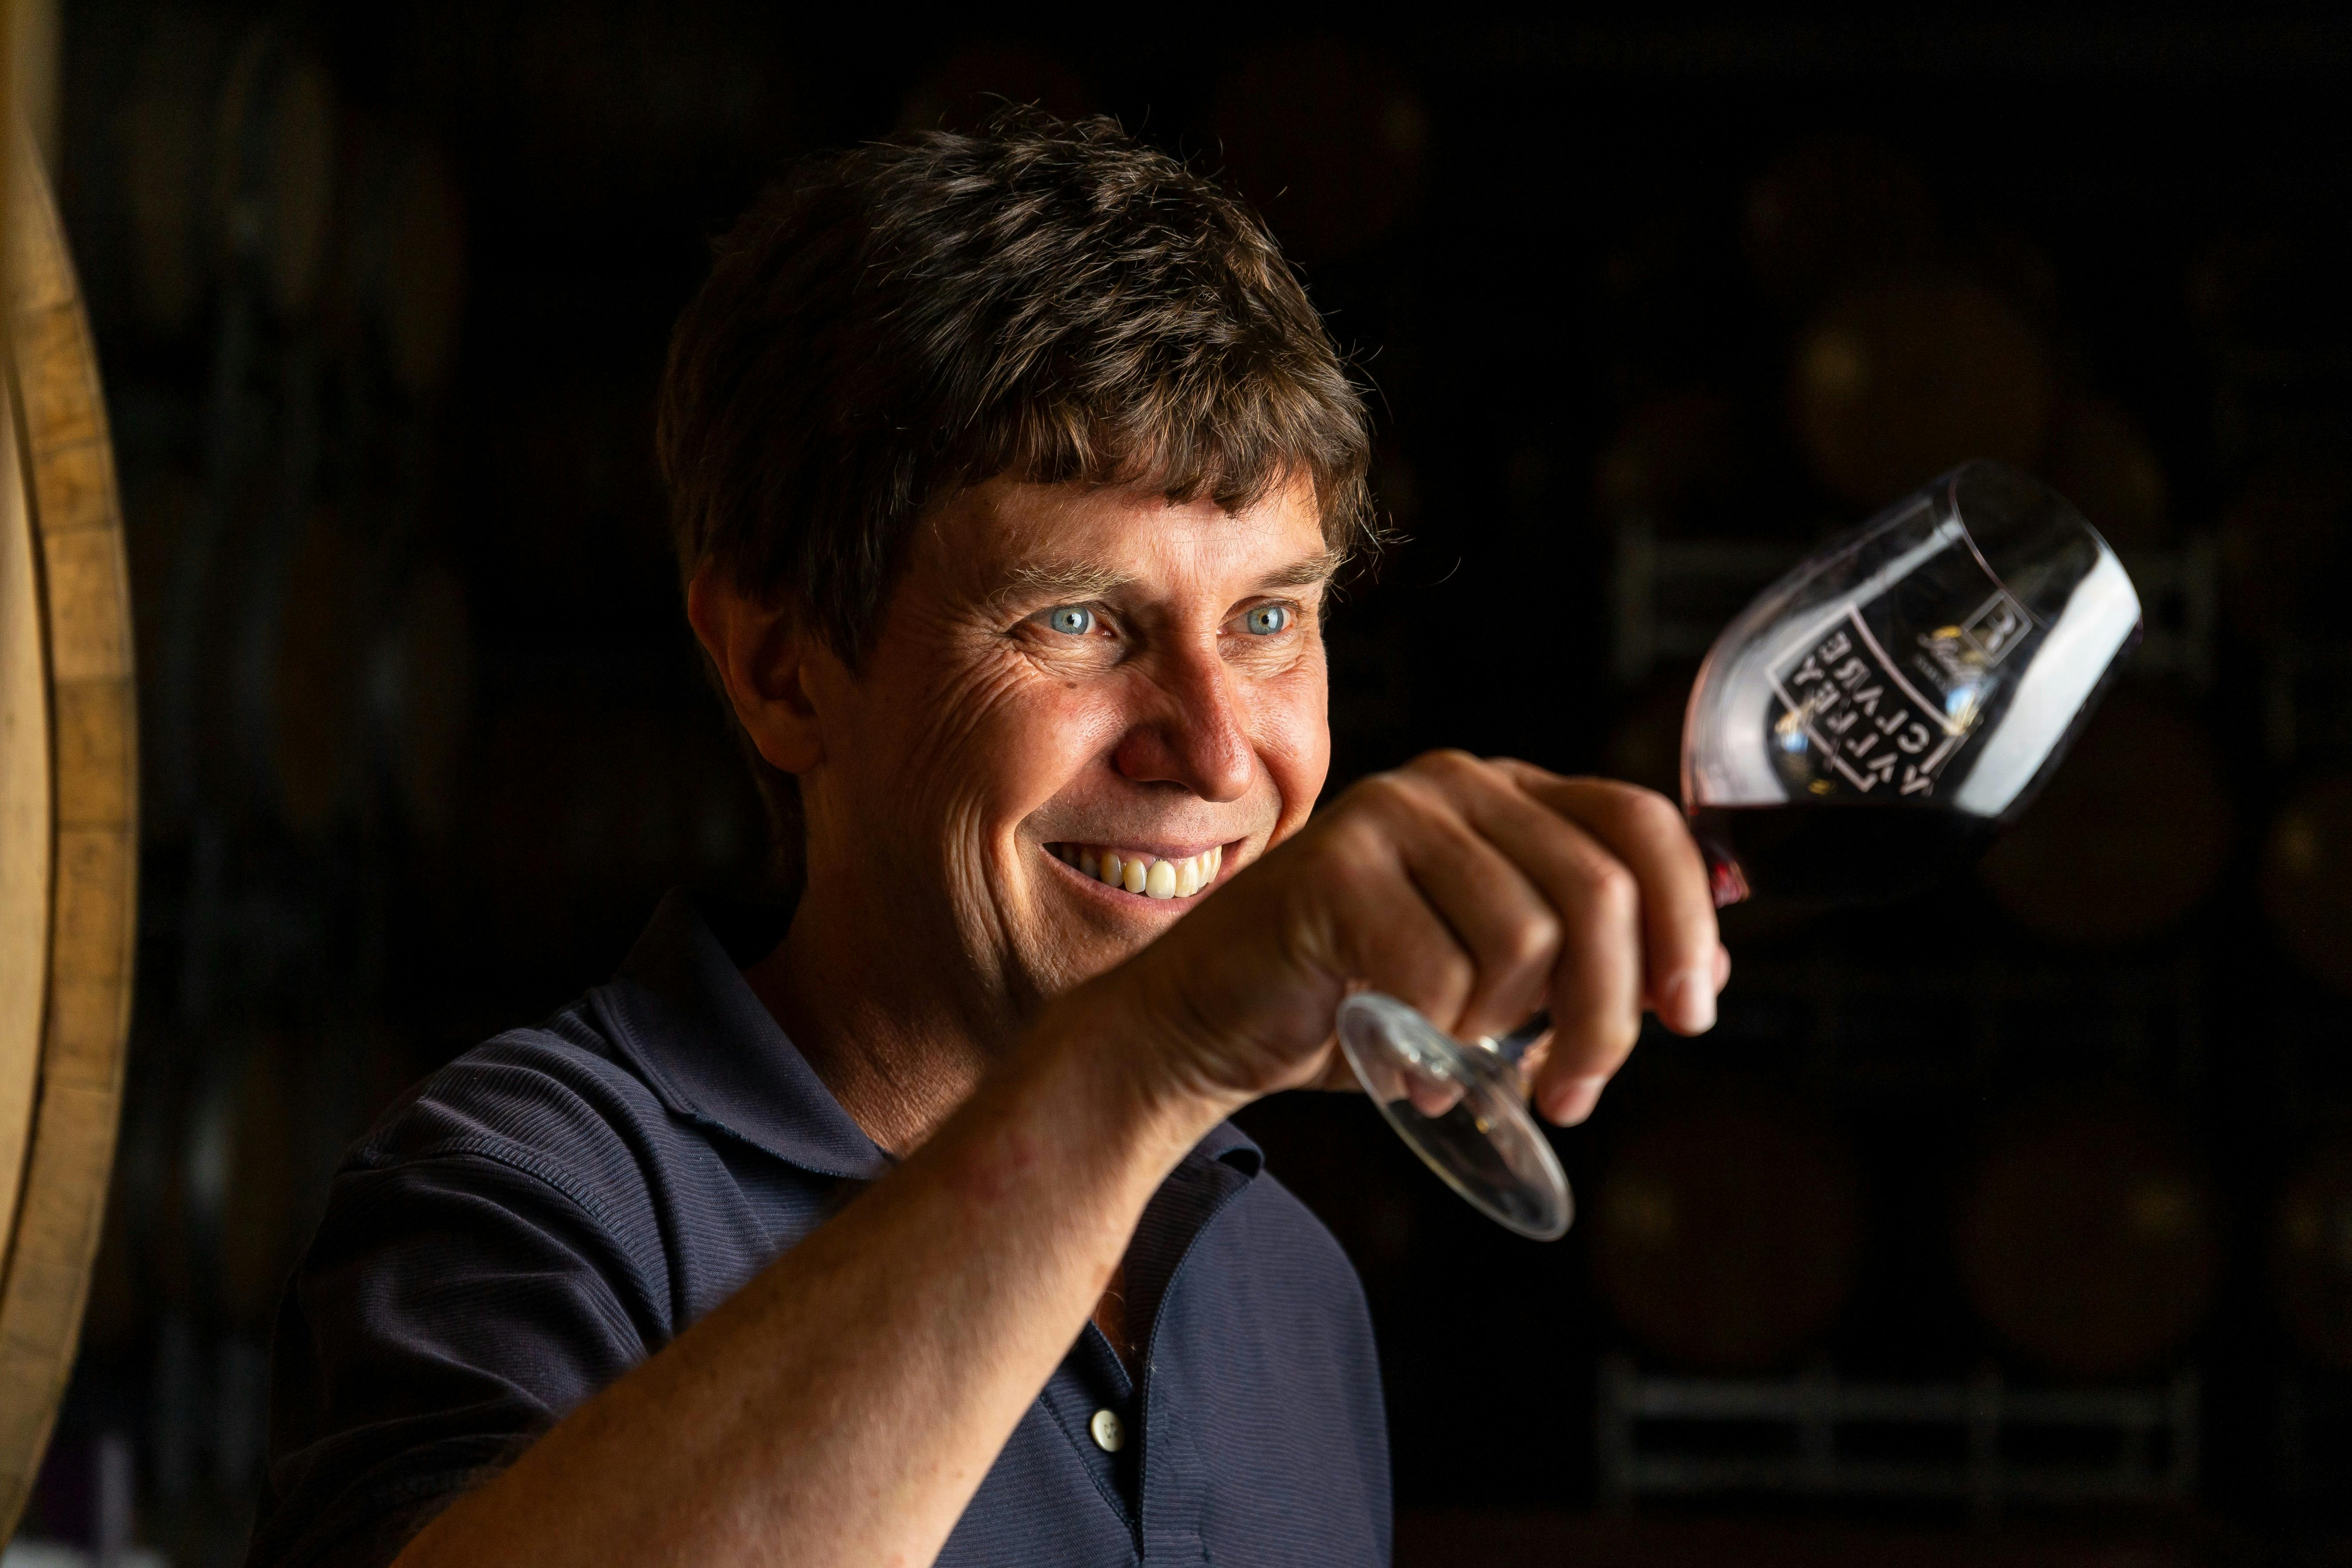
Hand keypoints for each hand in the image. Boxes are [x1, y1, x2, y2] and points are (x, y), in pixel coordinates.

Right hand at [1062, 751, 1727, 1127]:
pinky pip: (1440, 972)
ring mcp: (1393, 814)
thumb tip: (1710, 967)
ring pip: (1527, 937)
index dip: (1688, 920)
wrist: (1205, 1027)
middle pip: (1601, 890)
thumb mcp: (1496, 987)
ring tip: (1448, 1064)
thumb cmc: (1354, 1004)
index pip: (1642, 824)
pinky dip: (1430, 1042)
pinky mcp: (1335, 864)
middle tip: (1573, 1095)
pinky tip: (1397, 1062)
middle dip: (1607, 1015)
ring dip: (1500, 1033)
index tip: (1691, 1014)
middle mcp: (1456, 784)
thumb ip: (1587, 966)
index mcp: (1506, 797)